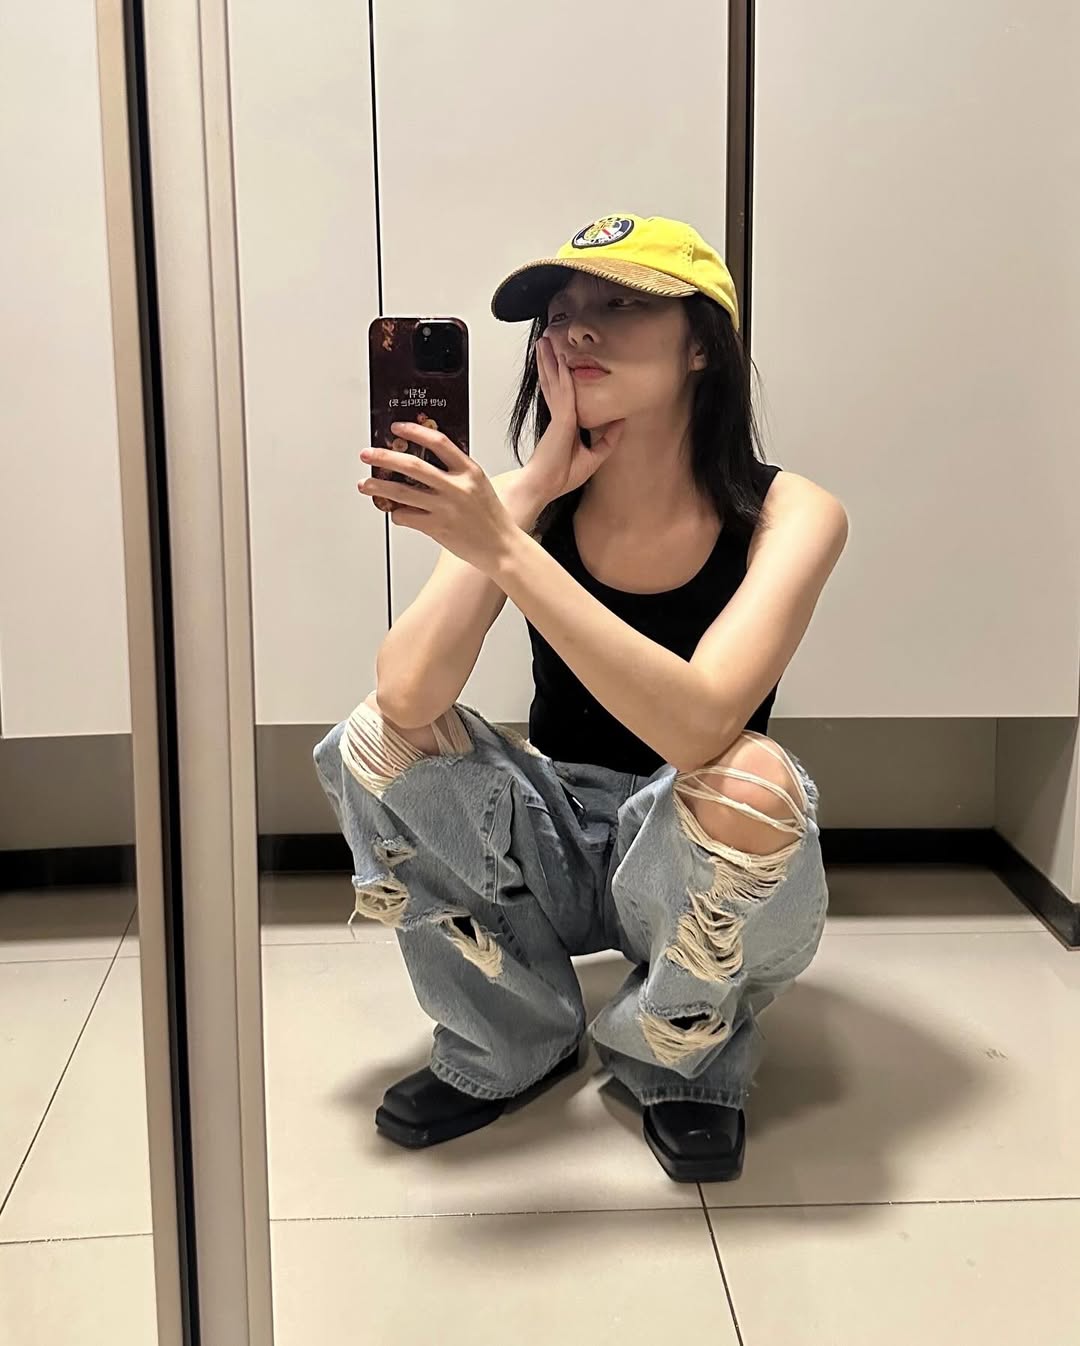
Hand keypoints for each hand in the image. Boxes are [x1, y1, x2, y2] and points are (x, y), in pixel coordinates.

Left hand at [358, 423, 519, 574]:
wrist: (501, 548)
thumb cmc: (490, 518)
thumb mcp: (479, 485)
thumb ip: (456, 472)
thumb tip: (424, 463)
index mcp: (469, 471)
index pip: (438, 443)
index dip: (415, 432)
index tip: (398, 428)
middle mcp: (457, 487)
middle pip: (413, 466)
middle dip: (385, 457)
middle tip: (367, 454)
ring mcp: (446, 508)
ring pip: (402, 493)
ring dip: (379, 487)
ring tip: (364, 484)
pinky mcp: (437, 528)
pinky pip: (407, 517)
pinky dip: (396, 514)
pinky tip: (395, 512)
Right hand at [528, 335, 624, 499]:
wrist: (544, 485)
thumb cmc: (560, 476)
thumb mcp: (593, 457)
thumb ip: (607, 441)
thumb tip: (621, 423)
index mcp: (564, 423)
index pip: (561, 394)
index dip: (558, 377)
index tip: (559, 361)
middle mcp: (559, 415)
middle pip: (553, 382)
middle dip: (549, 362)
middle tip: (546, 343)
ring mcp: (558, 415)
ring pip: (555, 381)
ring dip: (550, 360)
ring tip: (544, 341)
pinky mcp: (561, 418)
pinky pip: (563, 390)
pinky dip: (561, 374)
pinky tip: (559, 358)